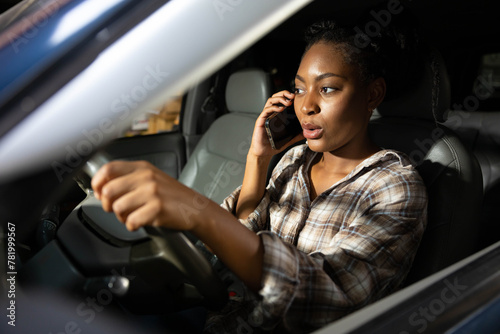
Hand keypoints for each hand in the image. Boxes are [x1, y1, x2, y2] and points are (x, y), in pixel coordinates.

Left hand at [91, 160, 209, 231]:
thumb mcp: (151, 178)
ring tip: (132, 216)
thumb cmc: (172, 195)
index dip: (97, 182)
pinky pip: (131, 221)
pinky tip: (141, 222)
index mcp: (142, 168)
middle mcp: (146, 177)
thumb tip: (101, 186)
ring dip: (122, 217)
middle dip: (107, 204)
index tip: (98, 191)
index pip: (109, 168)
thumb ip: (129, 178)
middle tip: (116, 208)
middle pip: (108, 190)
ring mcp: (152, 192)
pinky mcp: (157, 208)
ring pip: (118, 208)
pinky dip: (132, 226)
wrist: (195, 207)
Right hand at [249, 90, 303, 156]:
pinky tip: (280, 108)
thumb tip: (306, 133)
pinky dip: (273, 107)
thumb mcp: (288, 139)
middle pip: (275, 97)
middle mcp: (270, 114)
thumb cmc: (273, 145)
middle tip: (292, 96)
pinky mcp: (261, 121)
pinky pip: (266, 110)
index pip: (280, 100)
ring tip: (287, 101)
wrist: (264, 153)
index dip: (287, 95)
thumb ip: (296, 135)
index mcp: (276, 115)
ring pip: (270, 101)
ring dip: (279, 98)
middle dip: (283, 93)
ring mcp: (265, 117)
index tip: (295, 96)